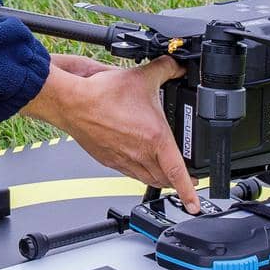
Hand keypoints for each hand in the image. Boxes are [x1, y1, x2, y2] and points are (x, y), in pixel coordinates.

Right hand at [21, 55, 200, 210]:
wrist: (74, 103)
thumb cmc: (104, 94)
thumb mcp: (143, 77)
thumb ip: (166, 69)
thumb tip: (178, 65)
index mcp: (155, 138)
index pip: (178, 172)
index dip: (189, 191)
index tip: (196, 204)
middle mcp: (141, 154)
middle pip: (164, 179)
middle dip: (176, 181)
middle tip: (185, 179)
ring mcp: (124, 160)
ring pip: (147, 178)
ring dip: (158, 179)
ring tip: (165, 173)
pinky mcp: (109, 161)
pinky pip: (130, 173)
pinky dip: (139, 172)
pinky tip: (139, 162)